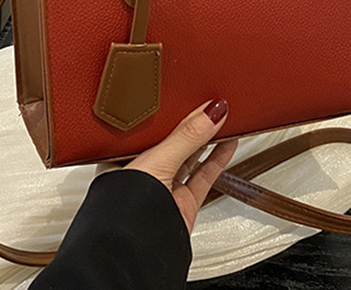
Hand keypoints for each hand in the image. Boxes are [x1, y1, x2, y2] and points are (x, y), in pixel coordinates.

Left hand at [100, 99, 237, 233]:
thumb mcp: (156, 162)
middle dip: (191, 122)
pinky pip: (203, 175)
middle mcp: (142, 172)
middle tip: (210, 101)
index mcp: (122, 158)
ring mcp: (164, 188)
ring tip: (223, 116)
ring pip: (190, 156)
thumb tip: (211, 112)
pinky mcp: (182, 203)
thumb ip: (186, 137)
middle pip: (172, 140)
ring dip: (208, 138)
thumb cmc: (124, 213)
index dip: (169, 110)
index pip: (149, 126)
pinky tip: (228, 143)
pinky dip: (217, 159)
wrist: (136, 257)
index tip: (189, 92)